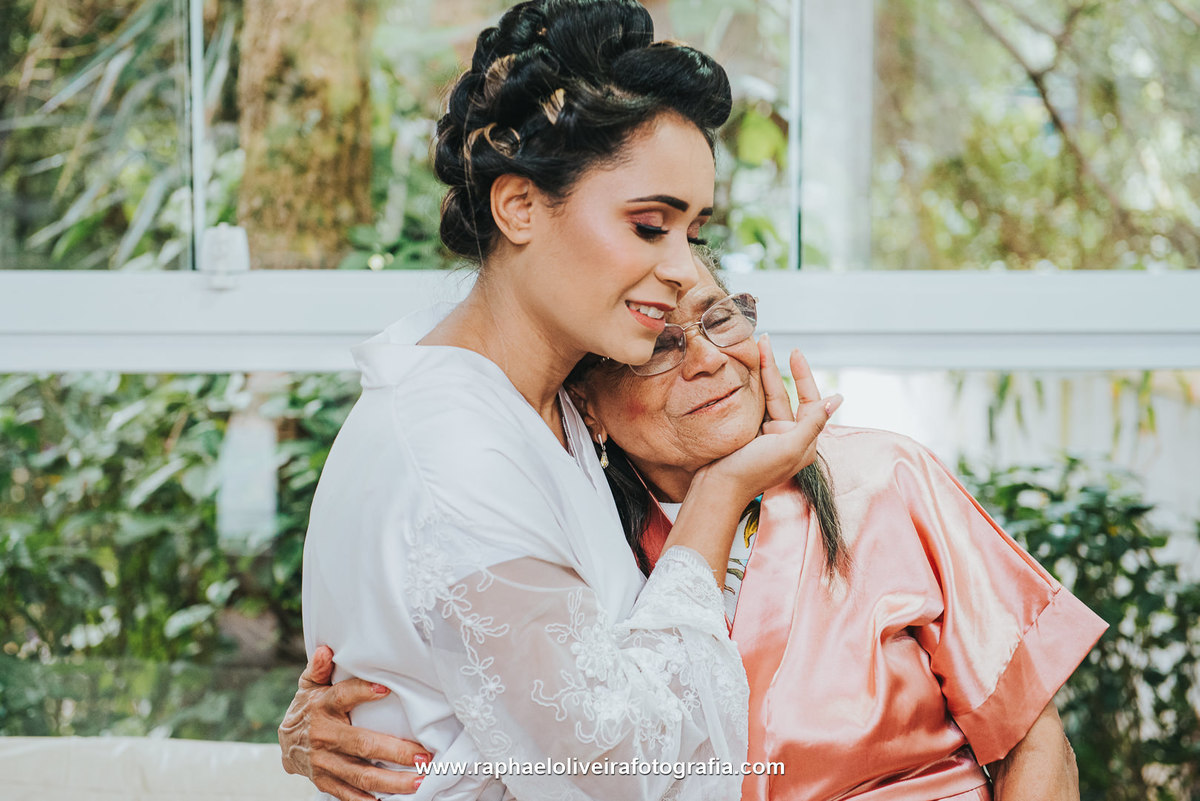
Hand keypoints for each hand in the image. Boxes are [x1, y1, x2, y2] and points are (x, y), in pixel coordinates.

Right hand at [279, 645, 432, 799]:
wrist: (284, 743)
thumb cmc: (308, 707)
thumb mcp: (310, 685)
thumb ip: (320, 668)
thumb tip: (327, 650)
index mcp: (322, 706)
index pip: (342, 696)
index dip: (362, 692)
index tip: (386, 689)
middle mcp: (323, 736)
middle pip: (362, 744)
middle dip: (395, 751)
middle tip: (423, 756)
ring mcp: (324, 762)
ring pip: (360, 774)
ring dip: (391, 781)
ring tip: (418, 782)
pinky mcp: (324, 781)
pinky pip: (347, 794)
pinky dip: (367, 800)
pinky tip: (391, 800)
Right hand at [699, 336, 840, 506]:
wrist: (717, 489)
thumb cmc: (754, 472)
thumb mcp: (789, 448)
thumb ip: (813, 423)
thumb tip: (837, 399)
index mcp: (803, 441)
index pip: (810, 401)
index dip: (803, 375)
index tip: (794, 352)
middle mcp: (787, 436)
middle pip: (784, 395)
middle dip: (774, 367)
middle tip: (763, 340)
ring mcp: (766, 435)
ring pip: (765, 397)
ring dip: (760, 374)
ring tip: (752, 349)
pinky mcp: (747, 434)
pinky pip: (750, 405)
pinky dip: (747, 388)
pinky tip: (741, 372)